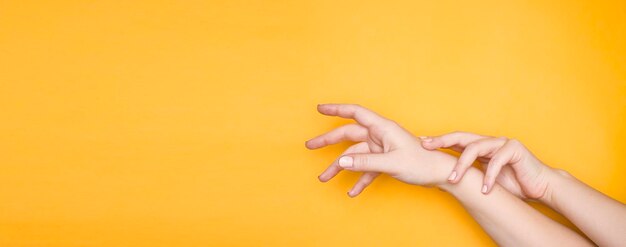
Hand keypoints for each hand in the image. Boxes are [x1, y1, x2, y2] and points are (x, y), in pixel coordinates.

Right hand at [305, 104, 455, 196]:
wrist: (440, 174)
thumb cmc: (422, 163)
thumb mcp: (392, 163)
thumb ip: (365, 162)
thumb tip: (340, 161)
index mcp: (382, 128)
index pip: (355, 113)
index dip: (336, 109)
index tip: (319, 108)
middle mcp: (380, 136)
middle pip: (348, 134)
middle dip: (328, 140)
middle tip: (309, 145)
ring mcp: (381, 149)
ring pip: (354, 155)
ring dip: (339, 167)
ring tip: (324, 178)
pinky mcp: (385, 161)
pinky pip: (366, 169)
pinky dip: (358, 179)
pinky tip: (352, 192)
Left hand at [420, 132, 551, 198]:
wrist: (540, 187)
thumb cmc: (512, 184)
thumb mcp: (483, 180)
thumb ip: (467, 176)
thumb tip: (439, 181)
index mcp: (481, 147)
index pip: (455, 141)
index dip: (439, 141)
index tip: (421, 143)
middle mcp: (489, 141)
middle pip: (462, 137)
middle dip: (442, 141)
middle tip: (426, 146)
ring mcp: (502, 142)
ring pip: (476, 148)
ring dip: (462, 165)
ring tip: (453, 179)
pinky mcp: (515, 149)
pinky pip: (497, 161)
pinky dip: (489, 177)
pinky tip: (485, 190)